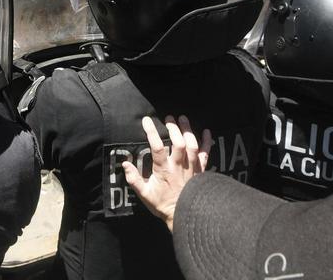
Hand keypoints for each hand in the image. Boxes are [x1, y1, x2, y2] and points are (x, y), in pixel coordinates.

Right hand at [122, 115, 210, 232]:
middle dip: (173, 128)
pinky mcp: (201, 171)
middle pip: (178, 142)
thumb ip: (134, 179)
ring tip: (183, 119)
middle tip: (168, 118)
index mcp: (164, 170)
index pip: (157, 146)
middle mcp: (179, 166)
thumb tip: (124, 164)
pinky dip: (208, 142)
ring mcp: (192, 168)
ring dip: (188, 130)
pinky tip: (207, 132)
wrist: (186, 216)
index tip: (146, 120)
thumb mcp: (145, 194)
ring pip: (192, 145)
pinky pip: (206, 154)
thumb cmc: (164, 205)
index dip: (152, 132)